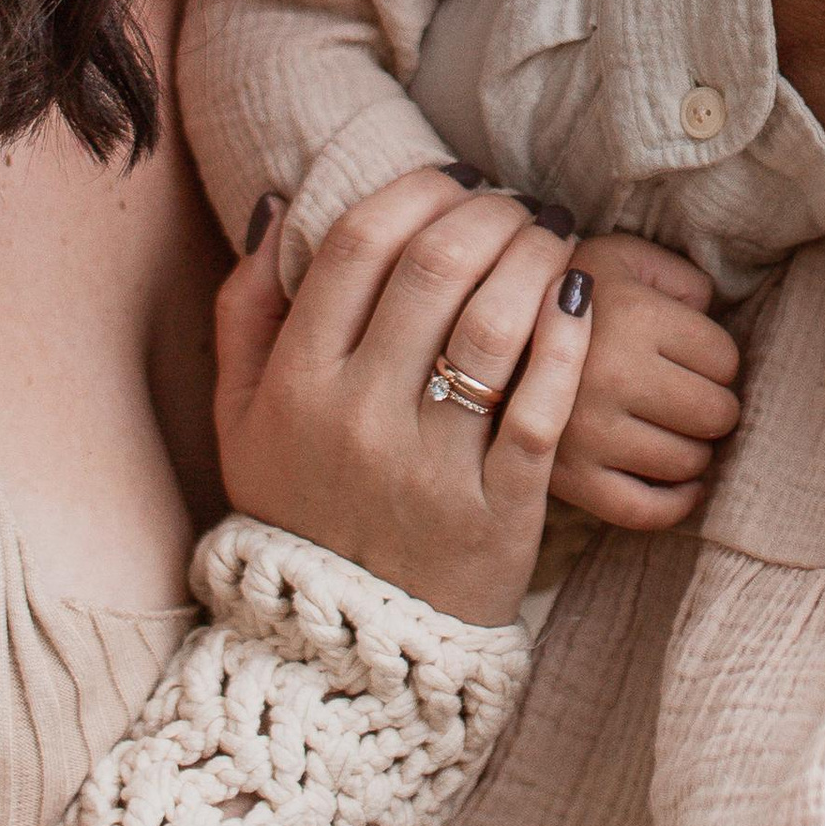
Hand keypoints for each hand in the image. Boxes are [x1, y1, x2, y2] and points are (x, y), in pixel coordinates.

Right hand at [213, 170, 592, 626]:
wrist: (348, 646)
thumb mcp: (241, 418)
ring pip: (495, 324)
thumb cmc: (300, 509)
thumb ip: (246, 309)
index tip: (457, 179)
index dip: (419, 192)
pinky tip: (583, 296)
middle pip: (437, 268)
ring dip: (536, 258)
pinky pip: (542, 404)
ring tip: (553, 241)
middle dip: (491, 213)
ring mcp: (429, 465)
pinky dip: (568, 336)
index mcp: (295, 385)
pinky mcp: (497, 508)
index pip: (362, 246)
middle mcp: (357, 417)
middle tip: (518, 205)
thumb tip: (279, 206)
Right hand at [551, 229, 740, 530]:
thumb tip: (708, 313)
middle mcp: (613, 376)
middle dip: (713, 404)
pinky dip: (676, 502)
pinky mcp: (571, 480)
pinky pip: (646, 509)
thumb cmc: (565, 296)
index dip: (717, 356)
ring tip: (673, 427)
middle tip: (689, 395)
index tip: (690, 356)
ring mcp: (590, 434)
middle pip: (714, 412)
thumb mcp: (618, 257)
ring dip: (694, 447)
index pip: (724, 357)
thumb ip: (676, 274)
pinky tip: (680, 481)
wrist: (478, 342)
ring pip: (687, 460)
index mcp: (632, 315)